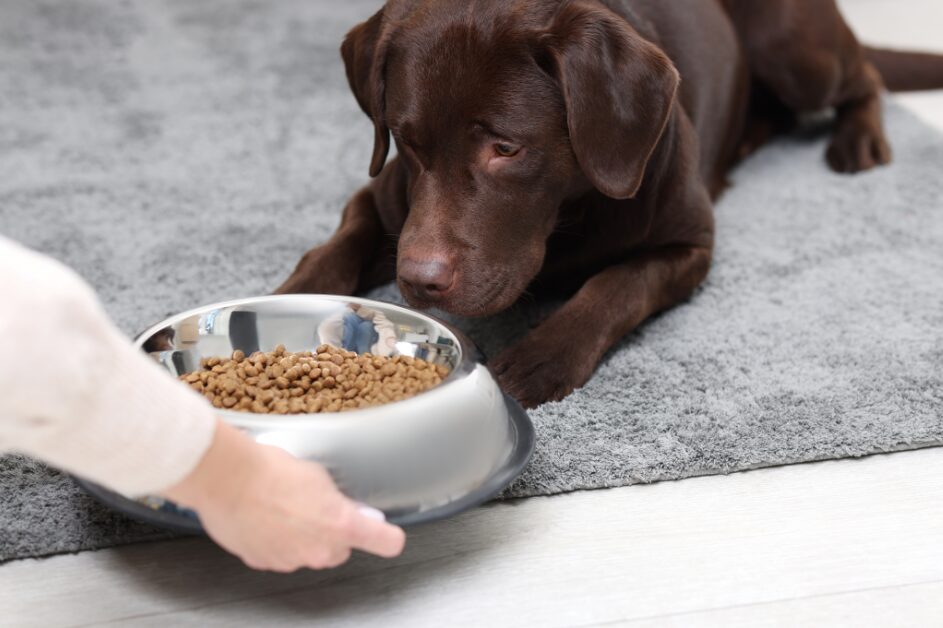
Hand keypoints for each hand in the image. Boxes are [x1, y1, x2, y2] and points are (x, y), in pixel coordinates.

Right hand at [163, 420, 405, 571]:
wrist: (226, 479)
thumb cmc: (269, 470)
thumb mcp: (318, 476)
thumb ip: (338, 499)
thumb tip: (346, 506)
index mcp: (341, 525)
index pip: (386, 543)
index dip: (387, 536)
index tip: (386, 532)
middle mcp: (319, 550)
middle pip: (340, 549)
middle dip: (333, 533)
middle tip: (317, 508)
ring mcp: (291, 560)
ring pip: (308, 553)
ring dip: (303, 537)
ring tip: (284, 507)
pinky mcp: (264, 562)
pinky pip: (280, 554)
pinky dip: (276, 541)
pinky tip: (266, 517)